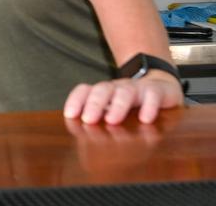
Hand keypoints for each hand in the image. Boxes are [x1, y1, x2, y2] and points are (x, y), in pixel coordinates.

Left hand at [63, 71, 183, 124]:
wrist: (162, 85)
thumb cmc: (132, 103)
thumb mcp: (114, 109)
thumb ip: (100, 120)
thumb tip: (84, 145)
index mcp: (104, 92)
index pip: (85, 90)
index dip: (76, 100)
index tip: (69, 115)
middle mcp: (118, 88)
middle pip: (103, 89)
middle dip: (94, 104)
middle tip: (88, 120)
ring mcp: (137, 88)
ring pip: (125, 92)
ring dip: (117, 106)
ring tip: (112, 120)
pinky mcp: (157, 91)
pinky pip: (152, 95)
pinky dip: (149, 106)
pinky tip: (145, 119)